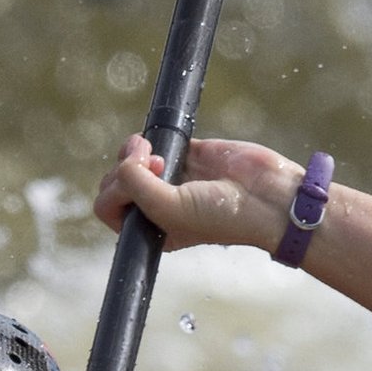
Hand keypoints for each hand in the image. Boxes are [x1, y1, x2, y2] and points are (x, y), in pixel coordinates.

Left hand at [93, 133, 298, 253]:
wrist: (264, 197)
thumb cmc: (221, 216)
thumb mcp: (169, 210)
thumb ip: (137, 185)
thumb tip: (127, 157)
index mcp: (150, 230)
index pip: (107, 207)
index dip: (115, 190)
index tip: (142, 183)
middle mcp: (156, 207)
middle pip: (115, 181)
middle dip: (125, 168)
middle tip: (156, 165)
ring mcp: (169, 180)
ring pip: (130, 160)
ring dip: (135, 151)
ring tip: (158, 154)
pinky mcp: (185, 156)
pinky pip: (153, 142)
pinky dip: (152, 139)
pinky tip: (167, 147)